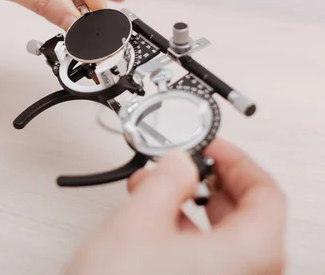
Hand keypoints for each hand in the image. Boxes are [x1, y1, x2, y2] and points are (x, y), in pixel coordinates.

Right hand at [64, 139, 286, 274]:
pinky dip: (188, 233)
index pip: (265, 194)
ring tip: (158, 186)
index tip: (211, 148)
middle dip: (212, 182)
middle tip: (187, 163)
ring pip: (225, 239)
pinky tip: (155, 218)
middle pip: (248, 217)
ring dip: (194, 206)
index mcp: (248, 255)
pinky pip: (209, 259)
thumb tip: (179, 163)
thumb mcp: (140, 218)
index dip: (237, 162)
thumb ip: (167, 179)